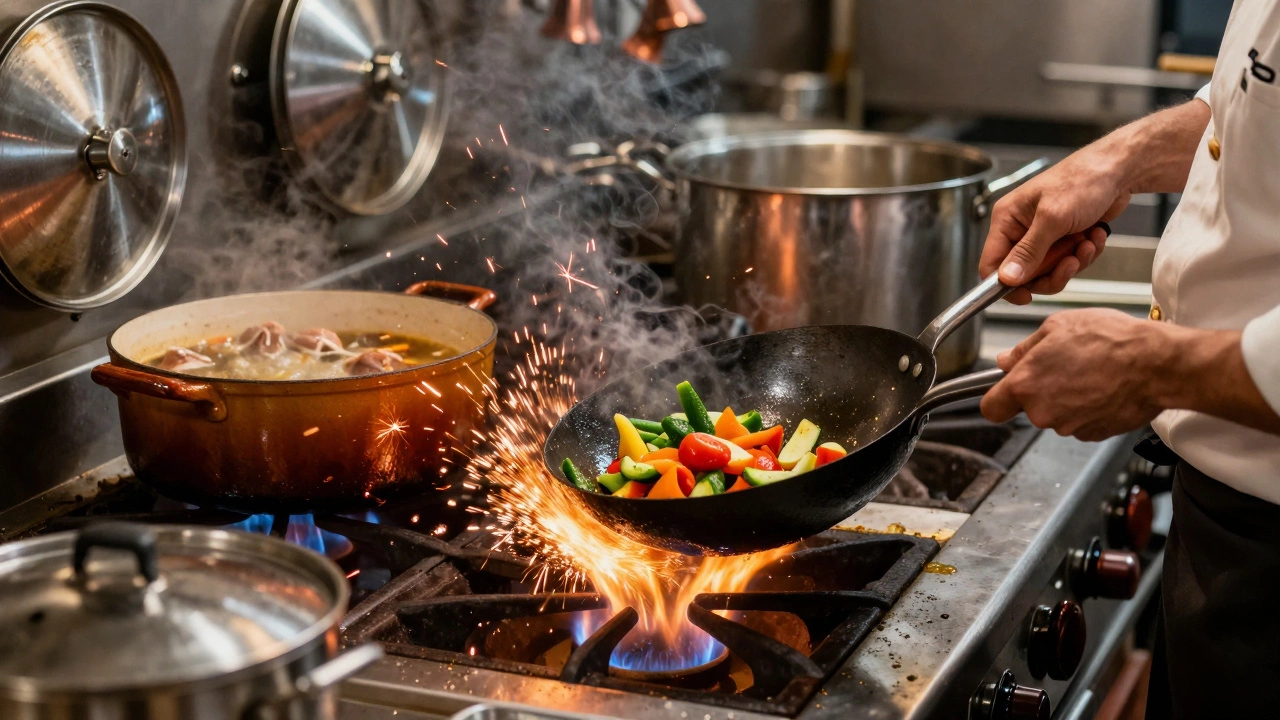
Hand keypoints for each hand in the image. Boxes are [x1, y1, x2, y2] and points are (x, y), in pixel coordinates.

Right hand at [980, 149, 1129, 304]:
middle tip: (1070, 261)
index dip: (1006, 284)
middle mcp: (1022, 229)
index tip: (1026, 295)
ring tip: (1086, 243)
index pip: (991, 264)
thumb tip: (1006, 278)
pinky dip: (1084, 253)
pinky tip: (1093, 235)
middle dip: (1052, 272)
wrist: (1118, 170)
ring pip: (1049, 271)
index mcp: (1007, 219)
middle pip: (1024, 274)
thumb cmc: (1083, 181)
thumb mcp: (1052, 219)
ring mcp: (1043, 235)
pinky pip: (1068, 262)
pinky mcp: (1064, 239)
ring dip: (1072, 262)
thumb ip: (1028, 251)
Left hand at [980, 309, 1165, 440]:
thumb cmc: (1110, 341)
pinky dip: (1087, 409)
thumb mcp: (1057, 327)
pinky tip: (1102, 388)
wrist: (1156, 364)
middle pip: (1028, 408)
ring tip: (1089, 373)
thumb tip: (1006, 360)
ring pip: (1055, 415)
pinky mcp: (1092, 434)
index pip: (991, 408)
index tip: (1003, 393)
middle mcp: (1042, 411)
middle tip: (1064, 366)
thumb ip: (1025, 348)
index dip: (996, 400)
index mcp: (1026, 384)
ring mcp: (1068, 426)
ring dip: (1066, 398)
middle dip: (1040, 390)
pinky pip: (1079, 422)